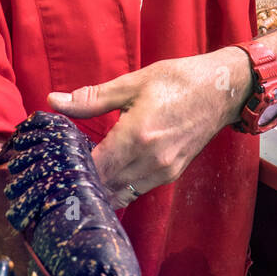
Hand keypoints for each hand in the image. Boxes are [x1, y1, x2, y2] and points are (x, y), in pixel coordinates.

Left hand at [48, 51, 251, 206]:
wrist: (222, 90)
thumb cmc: (178, 81)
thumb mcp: (131, 84)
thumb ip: (91, 98)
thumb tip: (55, 101)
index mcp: (137, 136)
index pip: (95, 168)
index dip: (72, 169)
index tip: (56, 163)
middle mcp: (150, 160)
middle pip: (105, 186)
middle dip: (83, 181)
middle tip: (62, 173)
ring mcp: (163, 171)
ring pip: (121, 194)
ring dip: (101, 188)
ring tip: (82, 175)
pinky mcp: (171, 174)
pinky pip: (137, 190)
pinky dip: (119, 187)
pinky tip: (108, 174)